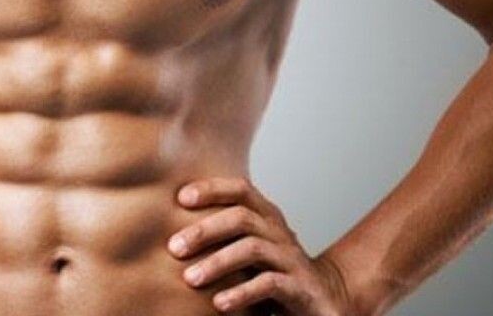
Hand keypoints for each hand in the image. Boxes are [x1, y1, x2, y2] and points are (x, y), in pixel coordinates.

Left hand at [167, 177, 350, 314]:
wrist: (323, 299)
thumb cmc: (273, 270)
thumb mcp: (248, 247)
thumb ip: (223, 234)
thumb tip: (168, 228)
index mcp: (267, 217)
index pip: (241, 190)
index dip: (212, 188)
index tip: (180, 198)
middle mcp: (279, 232)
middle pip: (242, 217)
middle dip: (204, 230)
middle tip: (174, 248)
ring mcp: (291, 259)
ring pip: (253, 249)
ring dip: (217, 262)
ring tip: (190, 278)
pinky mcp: (300, 288)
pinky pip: (269, 284)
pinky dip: (241, 292)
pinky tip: (219, 303)